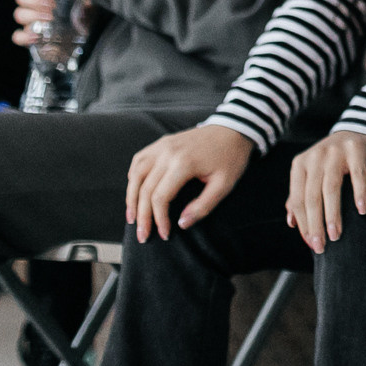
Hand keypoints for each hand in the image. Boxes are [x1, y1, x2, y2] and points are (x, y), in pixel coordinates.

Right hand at [11, 0, 92, 44]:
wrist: (88, 35)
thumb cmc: (86, 11)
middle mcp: (35, 2)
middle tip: (51, 3)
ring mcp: (31, 19)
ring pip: (19, 13)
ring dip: (31, 15)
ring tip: (49, 17)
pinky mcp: (31, 36)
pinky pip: (18, 36)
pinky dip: (24, 36)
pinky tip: (36, 36)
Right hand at [125, 124, 252, 241]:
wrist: (234, 129)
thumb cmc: (231, 157)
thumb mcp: (224, 184)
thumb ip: (203, 206)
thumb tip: (181, 224)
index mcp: (183, 163)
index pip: (160, 198)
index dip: (159, 219)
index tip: (165, 234)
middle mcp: (167, 153)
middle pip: (145, 189)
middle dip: (142, 216)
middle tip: (142, 236)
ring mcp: (162, 145)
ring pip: (136, 174)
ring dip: (131, 198)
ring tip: (132, 218)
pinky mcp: (162, 142)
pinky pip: (139, 160)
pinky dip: (133, 178)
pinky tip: (135, 192)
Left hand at [286, 131, 365, 252]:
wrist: (356, 131)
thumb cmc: (331, 161)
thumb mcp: (311, 174)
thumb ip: (300, 196)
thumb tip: (291, 223)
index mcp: (300, 165)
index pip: (298, 200)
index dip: (303, 224)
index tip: (311, 243)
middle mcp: (315, 156)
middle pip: (311, 196)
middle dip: (315, 224)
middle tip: (321, 246)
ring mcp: (335, 151)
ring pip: (331, 188)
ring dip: (333, 214)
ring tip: (336, 234)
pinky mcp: (356, 148)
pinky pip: (358, 174)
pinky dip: (360, 192)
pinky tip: (362, 210)